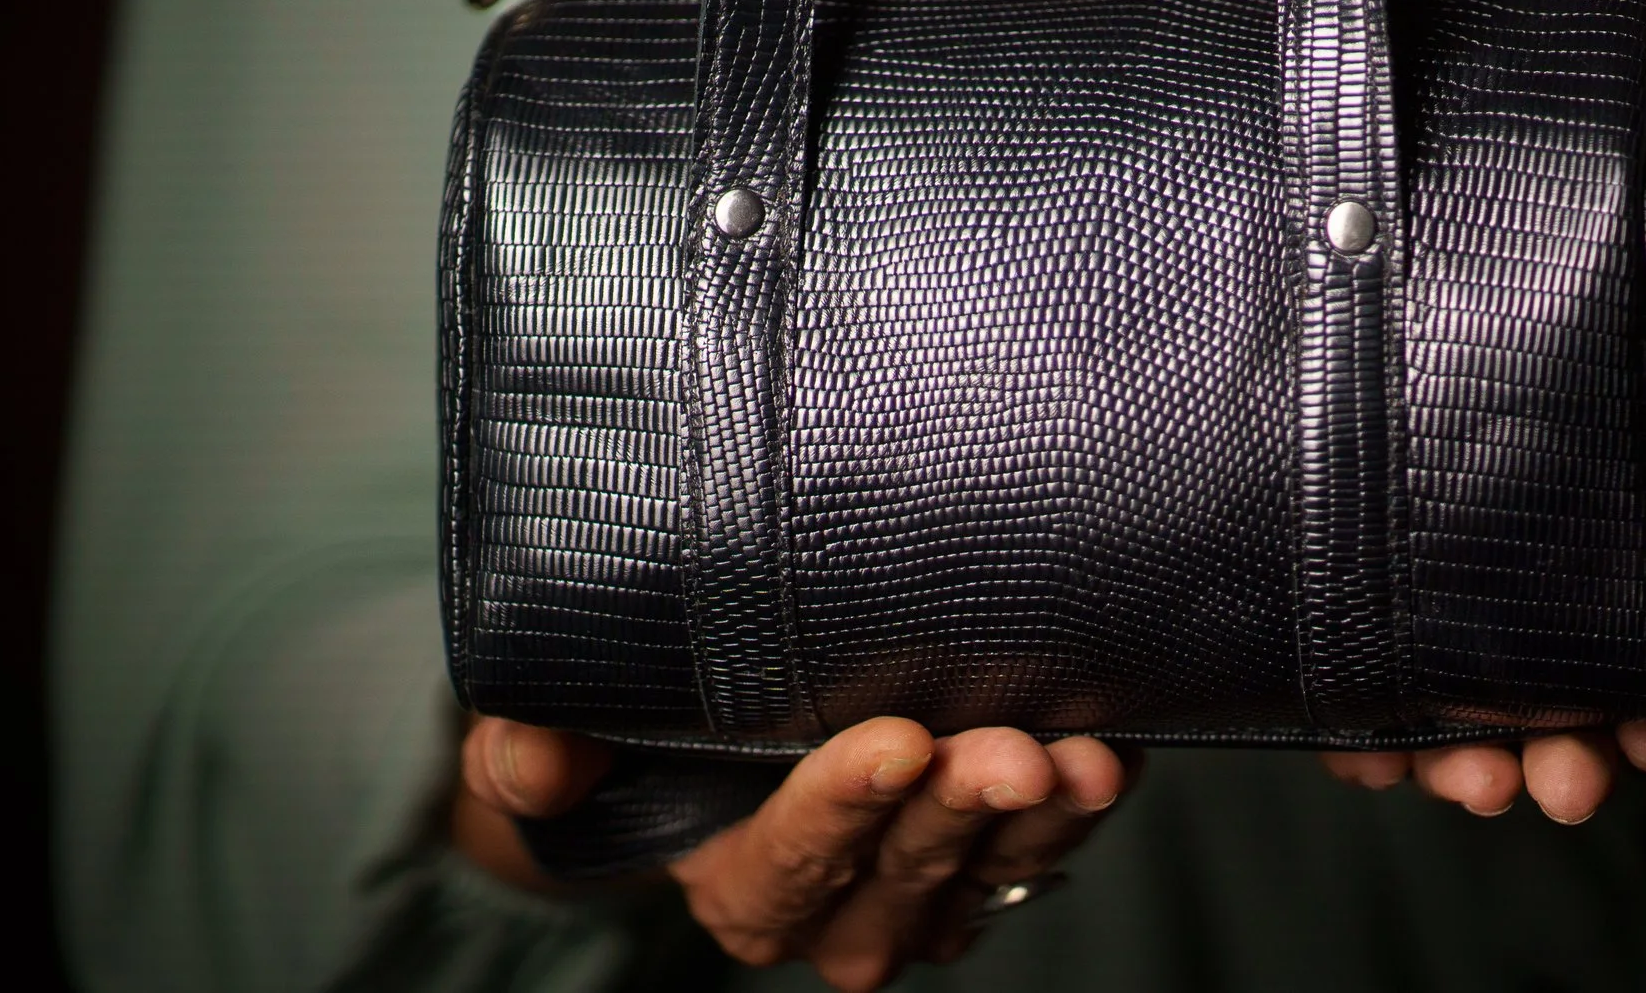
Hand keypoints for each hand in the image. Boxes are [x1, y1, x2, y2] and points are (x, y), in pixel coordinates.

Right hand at [455, 715, 1131, 991]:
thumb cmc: (633, 733)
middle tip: (1003, 750)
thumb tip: (537, 761)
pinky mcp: (984, 858)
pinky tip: (1110, 753)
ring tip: (1081, 760)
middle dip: (957, 811)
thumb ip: (535, 749)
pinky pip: (1041, 850)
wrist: (711, 735)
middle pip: (904, 872)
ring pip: (987, 869)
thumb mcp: (550, 734)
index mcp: (739, 890)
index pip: (791, 860)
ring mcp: (920, 891)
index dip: (843, 807)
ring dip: (1039, 819)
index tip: (897, 743)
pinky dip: (1076, 808)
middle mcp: (835, 913)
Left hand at [1321, 445, 1645, 818]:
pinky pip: (1364, 700)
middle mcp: (1547, 661)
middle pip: (1551, 734)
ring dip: (1464, 768)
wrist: (1533, 411)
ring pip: (1458, 732)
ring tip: (1467, 776)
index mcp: (1635, 645)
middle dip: (1561, 767)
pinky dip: (1364, 736)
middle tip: (1567, 783)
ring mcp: (1459, 655)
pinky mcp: (1379, 635)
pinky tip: (1363, 749)